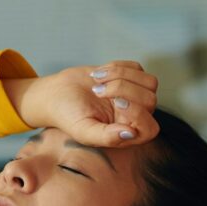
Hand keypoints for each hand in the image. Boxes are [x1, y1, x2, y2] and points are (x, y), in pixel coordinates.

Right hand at [5, 60, 159, 146]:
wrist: (56, 93)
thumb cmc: (67, 116)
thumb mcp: (83, 131)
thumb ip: (106, 137)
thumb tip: (131, 134)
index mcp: (124, 134)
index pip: (150, 129)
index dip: (138, 114)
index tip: (117, 104)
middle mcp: (134, 116)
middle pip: (150, 100)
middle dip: (124, 90)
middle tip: (98, 91)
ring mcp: (134, 96)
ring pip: (149, 83)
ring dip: (122, 76)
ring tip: (97, 80)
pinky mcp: (130, 77)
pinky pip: (138, 68)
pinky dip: (117, 67)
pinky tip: (98, 74)